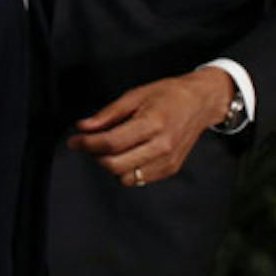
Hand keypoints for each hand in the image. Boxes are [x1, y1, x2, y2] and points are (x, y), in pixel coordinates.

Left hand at [68, 68, 235, 186]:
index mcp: (152, 123)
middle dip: (96, 156)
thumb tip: (83, 127)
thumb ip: (108, 114)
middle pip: (116, 165)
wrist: (201, 103)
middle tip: (89, 144)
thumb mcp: (135, 95)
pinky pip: (139, 180)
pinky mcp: (170, 169)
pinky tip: (127, 154)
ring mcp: (167, 161)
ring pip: (126, 177)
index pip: (111, 143)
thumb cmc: (168, 95)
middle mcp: (161, 146)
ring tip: (110, 148)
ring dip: (111, 165)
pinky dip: (126, 170)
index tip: (74, 141)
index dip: (87, 144)